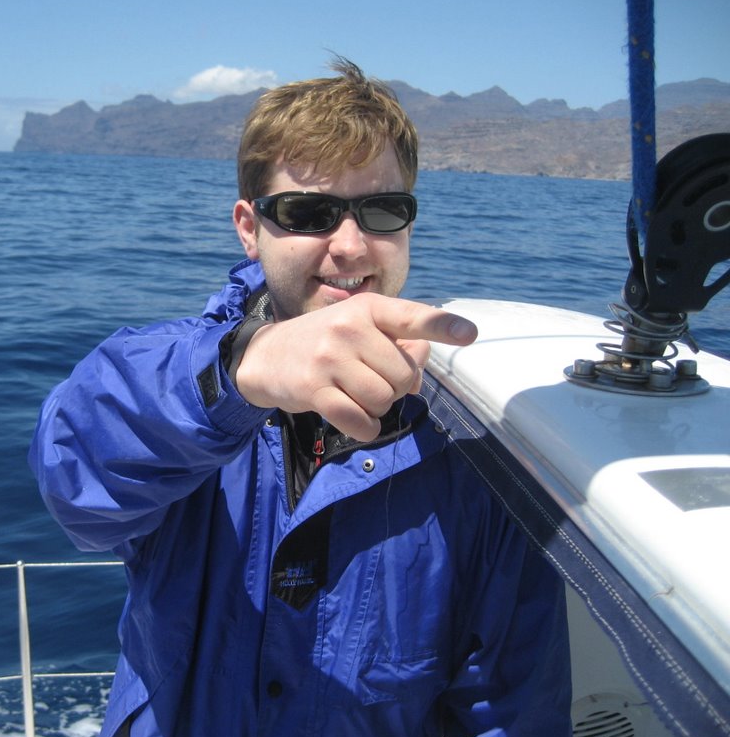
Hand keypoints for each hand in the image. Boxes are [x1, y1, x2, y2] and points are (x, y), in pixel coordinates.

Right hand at [236, 294, 476, 441]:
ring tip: (357, 397)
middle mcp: (348, 328)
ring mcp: (329, 359)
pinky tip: (353, 419)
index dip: (443, 327)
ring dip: (377, 409)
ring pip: (383, 400)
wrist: (265, 357)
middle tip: (372, 381)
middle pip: (403, 374)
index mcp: (366, 308)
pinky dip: (365, 428)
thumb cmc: (325, 344)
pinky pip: (360, 422)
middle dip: (395, 387)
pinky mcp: (314, 390)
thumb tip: (416, 378)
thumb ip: (396, 345)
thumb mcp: (358, 329)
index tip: (470, 334)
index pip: (411, 316)